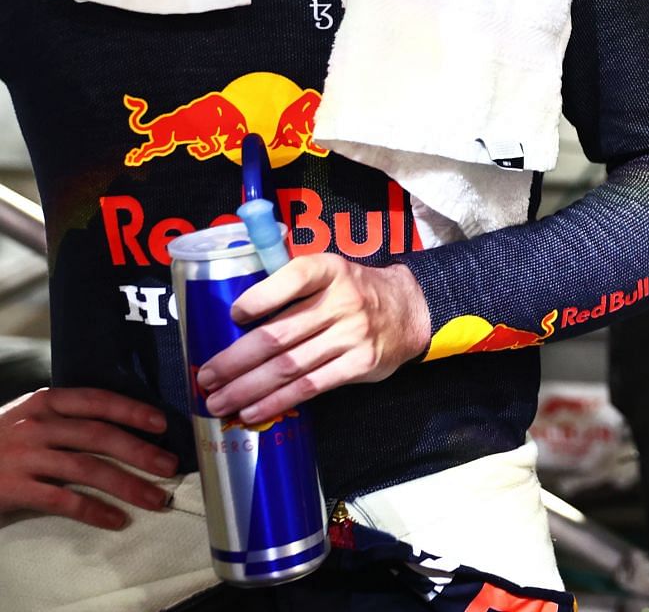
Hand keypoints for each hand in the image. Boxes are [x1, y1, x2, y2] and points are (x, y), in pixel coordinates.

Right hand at [0, 387, 177, 528]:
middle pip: (99, 436)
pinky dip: (94, 511)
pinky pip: (63, 500)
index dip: (132, 411)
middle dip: (140, 452)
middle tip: (170, 466)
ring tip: (156, 499)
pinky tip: (116, 520)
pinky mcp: (13, 488)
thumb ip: (67, 418)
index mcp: (45, 402)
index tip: (162, 424)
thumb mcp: (30, 418)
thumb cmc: (2, 442)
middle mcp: (36, 425)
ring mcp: (24, 457)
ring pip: (87, 469)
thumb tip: (125, 427)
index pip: (97, 401)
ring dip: (128, 485)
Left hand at [197, 254, 429, 425]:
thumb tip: (235, 316)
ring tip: (218, 401)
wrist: (410, 310)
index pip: (291, 279)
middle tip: (206, 378)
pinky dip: (277, 401)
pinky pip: (310, 386)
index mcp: (330, 270)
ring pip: (289, 366)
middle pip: (278, 335)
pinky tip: (252, 410)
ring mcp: (353, 334)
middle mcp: (343, 300)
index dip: (259, 299)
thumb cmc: (355, 292)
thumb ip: (291, 285)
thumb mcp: (330, 272)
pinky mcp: (360, 363)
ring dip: (248, 387)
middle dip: (235, 360)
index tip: (232, 316)